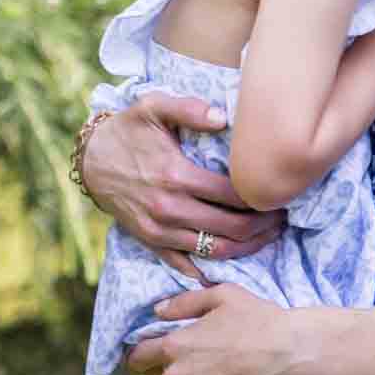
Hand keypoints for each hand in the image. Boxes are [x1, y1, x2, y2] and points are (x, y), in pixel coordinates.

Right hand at [81, 96, 284, 276]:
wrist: (91, 159)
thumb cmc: (129, 130)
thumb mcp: (153, 107)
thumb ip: (189, 109)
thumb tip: (223, 117)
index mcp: (176, 175)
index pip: (233, 195)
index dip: (262, 198)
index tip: (281, 194)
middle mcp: (169, 208)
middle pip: (230, 227)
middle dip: (263, 225)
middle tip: (284, 218)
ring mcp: (159, 230)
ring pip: (213, 250)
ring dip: (247, 247)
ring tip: (269, 236)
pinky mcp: (150, 242)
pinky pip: (185, 264)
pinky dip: (211, 268)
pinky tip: (236, 259)